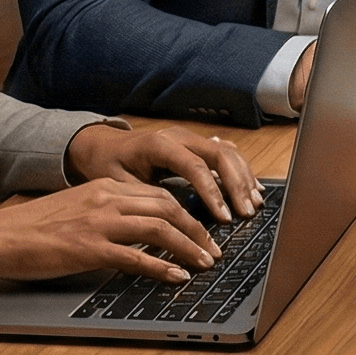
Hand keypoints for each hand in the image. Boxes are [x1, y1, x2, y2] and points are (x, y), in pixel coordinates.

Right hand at [0, 178, 220, 285]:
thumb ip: (107, 213)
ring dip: (189, 247)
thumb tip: (137, 231)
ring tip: (205, 263)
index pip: (159, 194)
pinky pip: (136, 256)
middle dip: (198, 228)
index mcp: (104, 186)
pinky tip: (177, 276)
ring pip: (159, 228)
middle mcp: (106, 199)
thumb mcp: (76, 208)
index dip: (189, 212)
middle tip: (214, 248)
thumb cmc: (32, 228)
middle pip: (168, 207)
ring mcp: (98, 222)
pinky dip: (162, 267)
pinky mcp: (89, 248)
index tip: (204, 228)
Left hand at [65, 122, 260, 219]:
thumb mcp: (117, 183)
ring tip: (254, 204)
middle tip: (246, 213)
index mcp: (159, 144)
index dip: (213, 192)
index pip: (196, 167)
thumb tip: (173, 217)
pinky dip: (241, 171)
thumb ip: (145, 196)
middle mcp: (179, 137)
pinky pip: (226, 154)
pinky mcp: (196, 144)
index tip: (224, 218)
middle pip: (220, 155)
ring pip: (228, 152)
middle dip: (237, 185)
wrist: (101, 144)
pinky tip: (251, 188)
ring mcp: (190, 138)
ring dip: (244, 178)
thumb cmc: (107, 164)